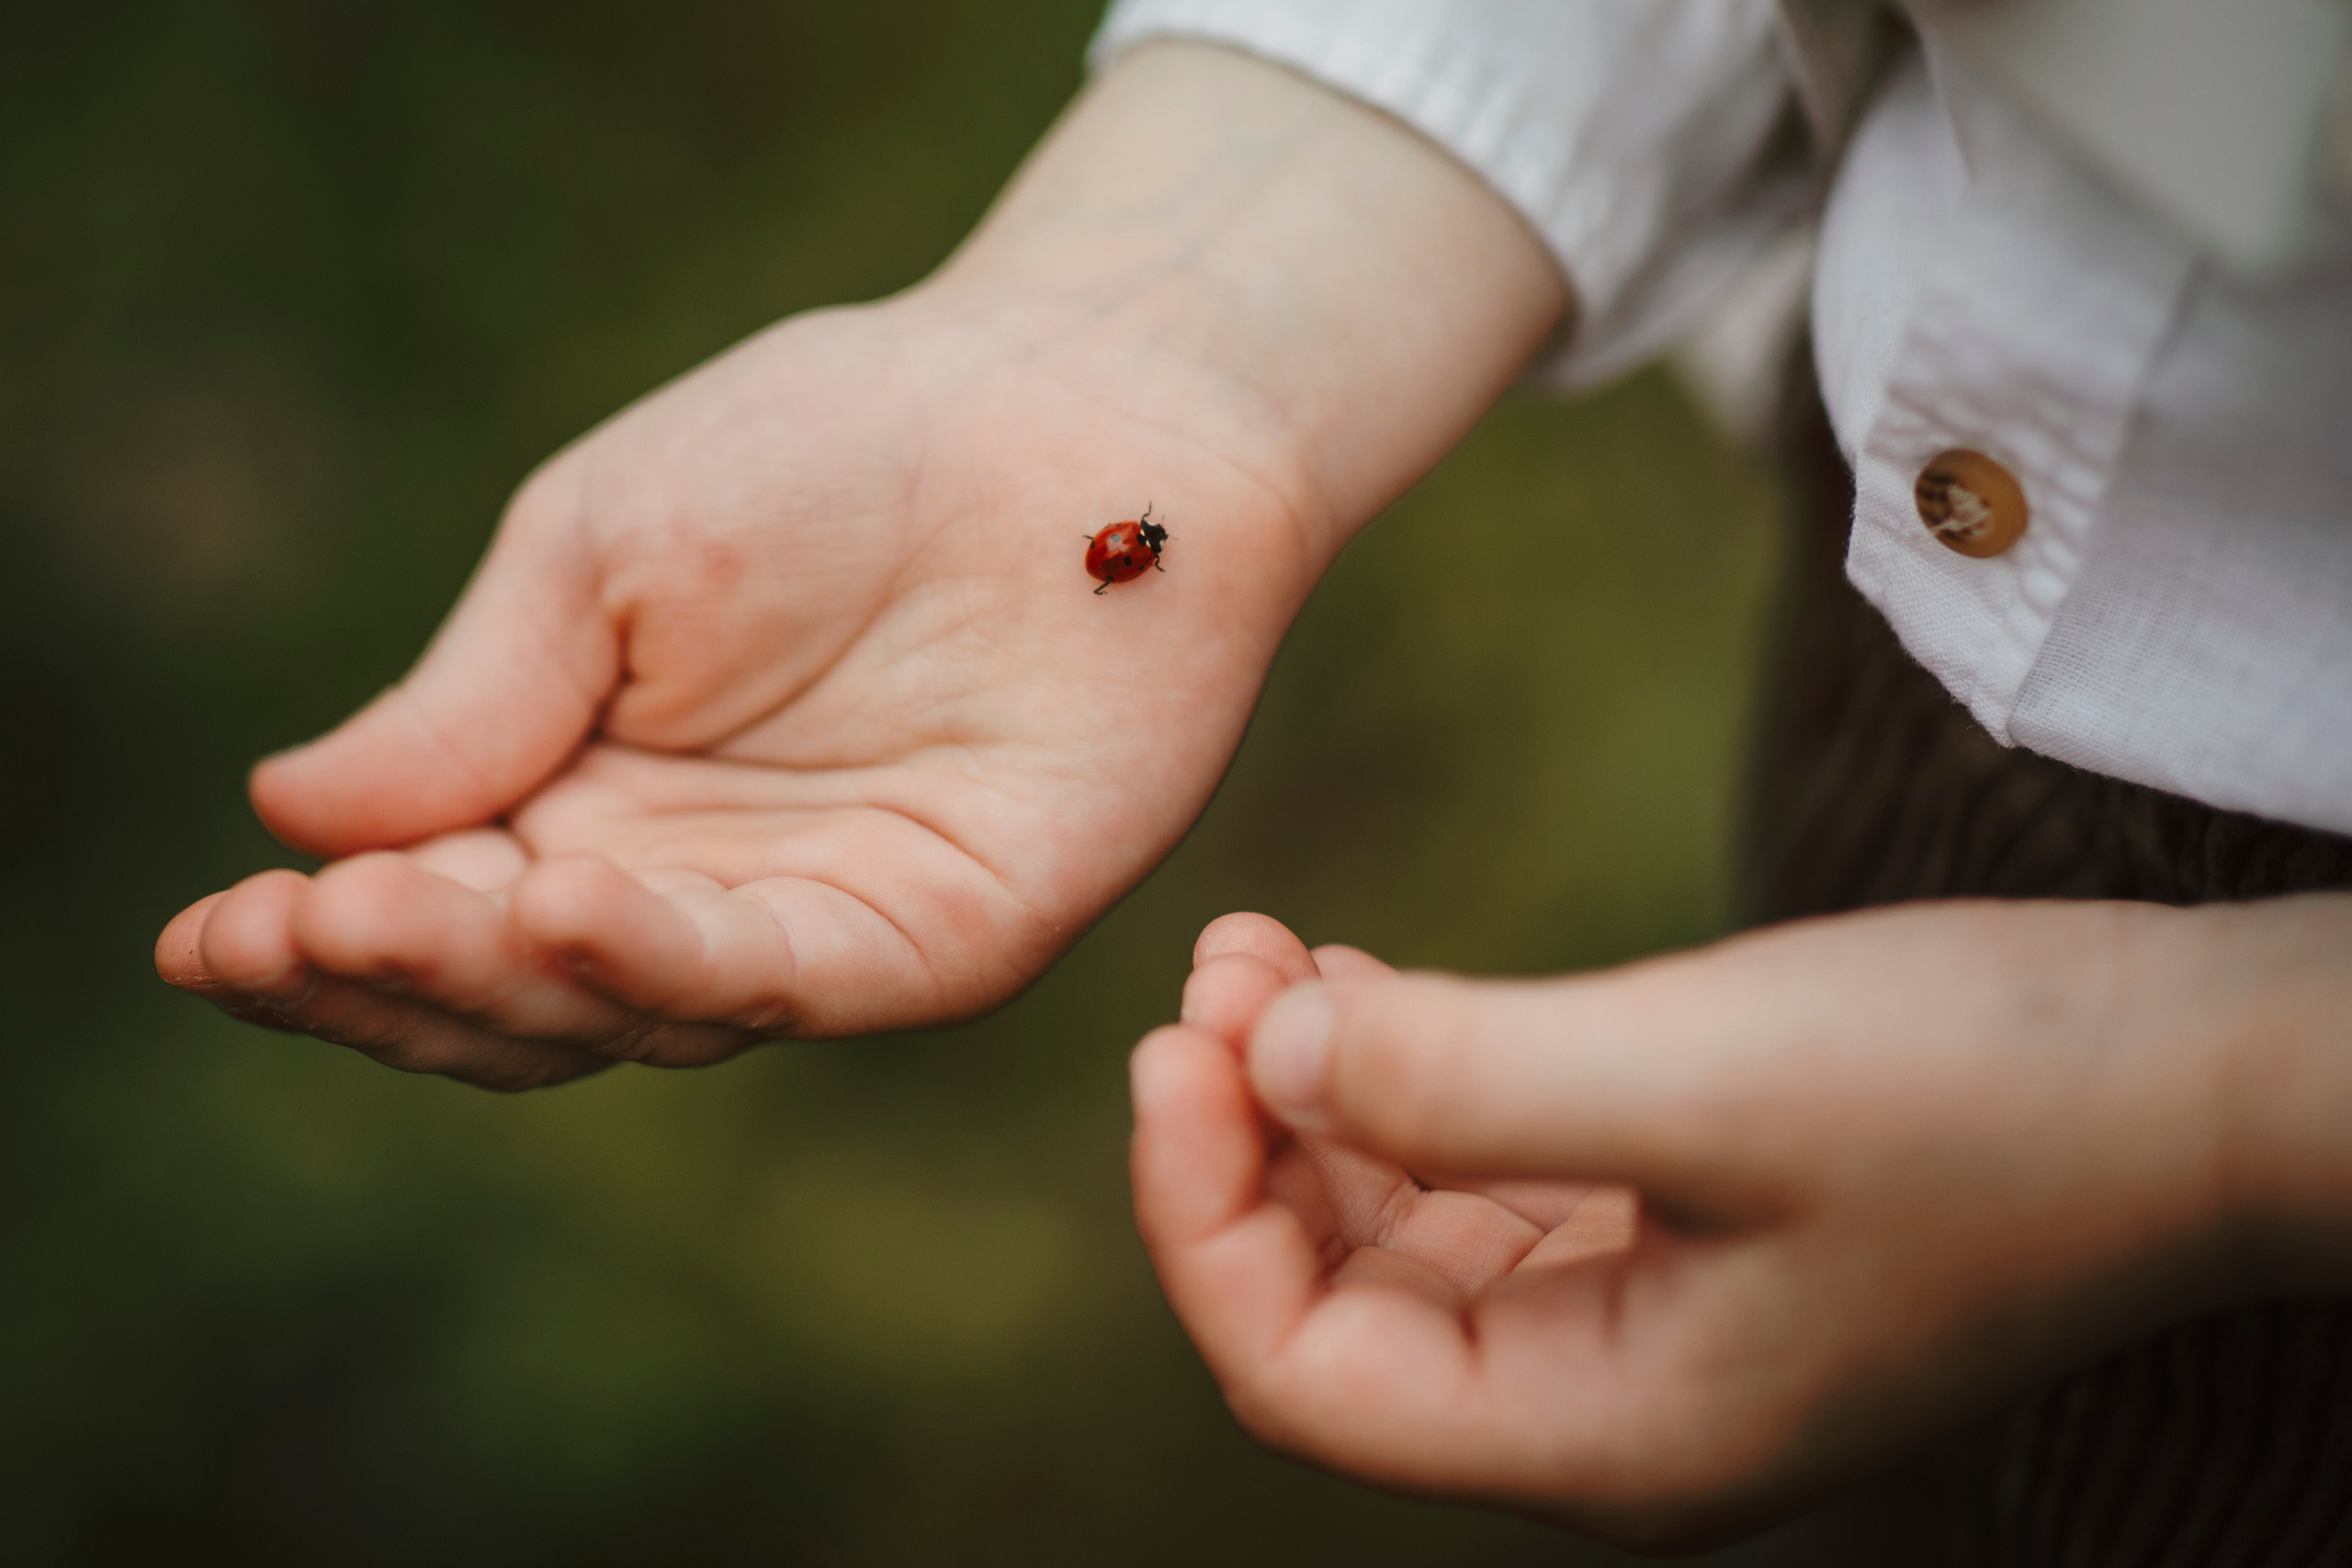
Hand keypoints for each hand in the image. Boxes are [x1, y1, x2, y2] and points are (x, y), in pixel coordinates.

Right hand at [154, 44, 1565, 1087]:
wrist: (1069, 405)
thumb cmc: (838, 446)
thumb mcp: (608, 546)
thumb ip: (476, 692)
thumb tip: (289, 811)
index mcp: (591, 803)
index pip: (433, 919)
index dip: (317, 947)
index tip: (207, 935)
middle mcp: (697, 891)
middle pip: (514, 1001)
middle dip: (386, 983)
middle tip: (274, 940)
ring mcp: (822, 924)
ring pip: (631, 1013)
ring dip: (494, 979)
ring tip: (377, 918)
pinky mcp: (948, 933)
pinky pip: (793, 982)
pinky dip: (669, 958)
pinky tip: (560, 905)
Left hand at [1131, 899, 2351, 1548]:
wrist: (2205, 1074)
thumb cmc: (1990, 1093)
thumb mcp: (1704, 1075)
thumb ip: (1461, 1078)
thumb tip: (1258, 1048)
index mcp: (1605, 1437)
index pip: (1303, 1377)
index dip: (1199, 1214)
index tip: (1172, 1041)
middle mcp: (1609, 1408)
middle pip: (1332, 1305)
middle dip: (1246, 1137)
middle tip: (1216, 964)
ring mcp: (1647, 1324)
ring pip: (1399, 1236)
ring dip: (1315, 1097)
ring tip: (1264, 947)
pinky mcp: (1680, 1232)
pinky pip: (1485, 1181)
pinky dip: (1409, 1086)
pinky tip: (1363, 982)